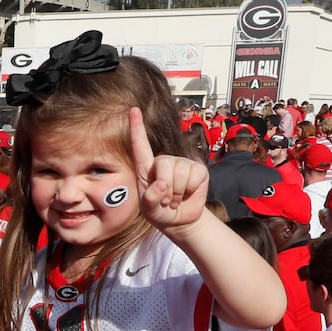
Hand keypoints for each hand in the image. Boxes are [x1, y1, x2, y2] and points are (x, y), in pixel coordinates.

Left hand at [130, 106, 209, 232]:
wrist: (180, 220)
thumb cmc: (159, 212)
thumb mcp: (149, 210)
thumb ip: (150, 199)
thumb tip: (162, 184)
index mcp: (146, 168)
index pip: (140, 144)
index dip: (137, 126)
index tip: (133, 110)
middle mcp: (164, 161)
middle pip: (164, 163)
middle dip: (165, 187)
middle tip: (166, 200)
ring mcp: (182, 163)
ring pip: (179, 173)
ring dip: (177, 193)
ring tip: (175, 199)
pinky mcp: (198, 169)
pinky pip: (194, 177)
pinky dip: (190, 190)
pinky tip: (187, 194)